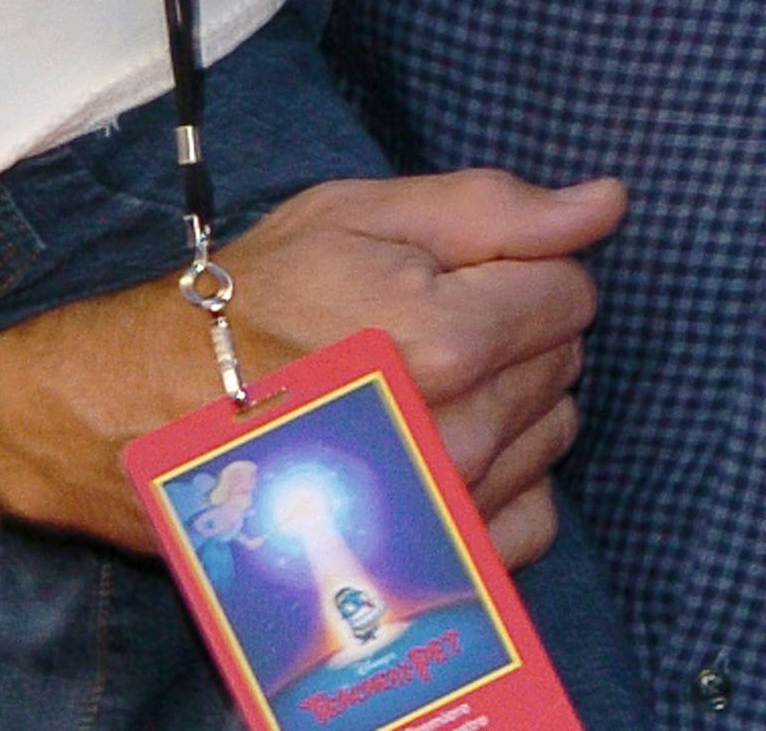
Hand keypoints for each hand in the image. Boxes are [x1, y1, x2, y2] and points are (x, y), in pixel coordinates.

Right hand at [226, 170, 627, 564]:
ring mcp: (454, 510)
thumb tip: (607, 202)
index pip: (570, 289)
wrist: (159, 410)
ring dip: (512, 398)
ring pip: (555, 428)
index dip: (520, 268)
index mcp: (449, 336)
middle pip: (564, 357)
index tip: (456, 273)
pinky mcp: (444, 563)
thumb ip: (496, 209)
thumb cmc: (257, 301)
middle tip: (426, 322)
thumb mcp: (363, 215)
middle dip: (515, 328)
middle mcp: (463, 434)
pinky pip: (538, 512)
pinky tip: (440, 447)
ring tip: (423, 383)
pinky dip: (508, 477)